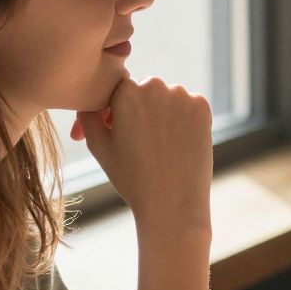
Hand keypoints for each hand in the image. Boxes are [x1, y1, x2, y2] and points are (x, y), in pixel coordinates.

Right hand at [74, 75, 211, 233]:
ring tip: (159, 147)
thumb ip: (88, 115)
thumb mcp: (99, 146)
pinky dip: (183, 120)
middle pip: (144, 91)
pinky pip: (188, 106)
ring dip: (162, 114)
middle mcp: (155, 86)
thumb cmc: (132, 178)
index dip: (115, 111)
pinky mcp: (202, 107)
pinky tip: (177, 144)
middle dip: (139, 110)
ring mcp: (182, 95)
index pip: (117, 90)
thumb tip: (89, 100)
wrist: (172, 203)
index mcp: (125, 92)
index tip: (116, 133)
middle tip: (138, 142)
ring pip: (167, 98)